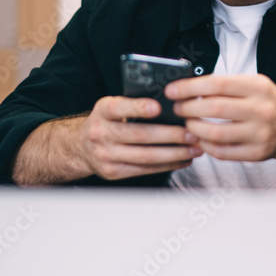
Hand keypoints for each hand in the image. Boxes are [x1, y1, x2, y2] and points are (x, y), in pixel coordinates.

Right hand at [79, 96, 203, 179]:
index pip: (120, 108)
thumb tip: (171, 104)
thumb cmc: (106, 122)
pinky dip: (167, 165)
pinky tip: (182, 160)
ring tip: (193, 148)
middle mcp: (101, 133)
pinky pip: (145, 170)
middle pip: (140, 135)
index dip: (139, 108)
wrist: (81, 146)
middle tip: (191, 133)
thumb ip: (134, 104)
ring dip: (175, 153)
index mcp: (103, 111)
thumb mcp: (113, 106)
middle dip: (171, 135)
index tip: (158, 107)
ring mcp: (106, 155)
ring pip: (146, 156)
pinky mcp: (113, 172)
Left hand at [166, 74, 275, 162]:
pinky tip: (200, 139)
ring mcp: (260, 133)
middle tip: (178, 108)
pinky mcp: (257, 153)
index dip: (190, 88)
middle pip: (214, 108)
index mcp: (258, 87)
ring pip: (216, 133)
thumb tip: (189, 87)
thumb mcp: (254, 84)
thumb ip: (226, 84)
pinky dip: (206, 146)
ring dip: (194, 128)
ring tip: (187, 123)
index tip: (172, 91)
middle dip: (188, 108)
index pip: (217, 84)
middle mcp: (261, 110)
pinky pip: (223, 152)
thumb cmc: (268, 103)